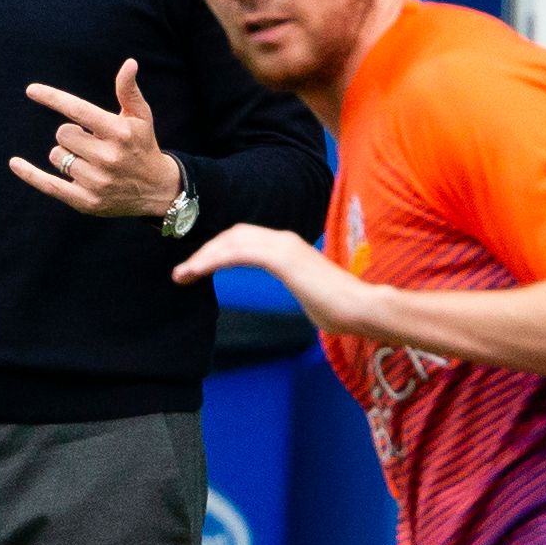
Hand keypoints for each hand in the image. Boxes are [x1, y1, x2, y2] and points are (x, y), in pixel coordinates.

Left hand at [7, 60, 183, 216]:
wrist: (158, 191)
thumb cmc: (143, 146)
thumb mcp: (141, 117)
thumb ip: (128, 91)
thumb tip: (129, 63)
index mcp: (119, 133)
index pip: (78, 110)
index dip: (53, 98)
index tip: (32, 90)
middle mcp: (107, 157)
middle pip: (63, 134)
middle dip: (72, 135)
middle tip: (92, 142)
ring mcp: (96, 181)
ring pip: (57, 156)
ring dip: (66, 154)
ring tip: (90, 162)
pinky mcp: (86, 201)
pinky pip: (49, 184)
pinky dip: (30, 174)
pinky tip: (15, 163)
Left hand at [172, 222, 383, 333]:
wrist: (362, 308)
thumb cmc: (342, 310)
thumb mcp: (311, 294)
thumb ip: (300, 287)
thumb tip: (304, 297)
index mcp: (289, 247)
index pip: (246, 239)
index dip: (219, 250)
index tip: (199, 268)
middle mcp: (283, 239)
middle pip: (234, 234)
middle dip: (205, 250)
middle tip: (183, 271)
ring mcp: (283, 246)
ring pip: (232, 241)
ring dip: (203, 256)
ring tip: (183, 274)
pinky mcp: (281, 258)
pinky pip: (239, 253)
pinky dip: (214, 260)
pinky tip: (198, 271)